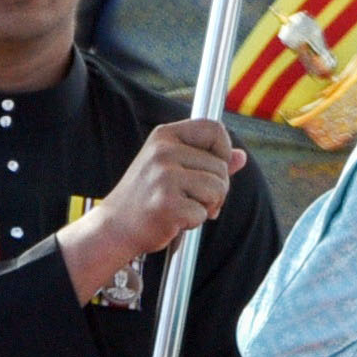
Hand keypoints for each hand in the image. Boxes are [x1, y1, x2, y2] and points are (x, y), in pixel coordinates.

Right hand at [67, 116, 242, 300]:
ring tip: (183, 208)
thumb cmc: (146, 198)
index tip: (214, 168)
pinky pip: (203, 213)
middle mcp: (164, 151)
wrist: (115, 227)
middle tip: (192, 199)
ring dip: (207, 206)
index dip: (224, 150)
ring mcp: (164, 177)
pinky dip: (194, 222)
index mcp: (165, 136)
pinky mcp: (167, 204)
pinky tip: (174, 220)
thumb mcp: (172, 168)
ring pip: (218, 189)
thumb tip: (241, 156)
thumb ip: (207, 160)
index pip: (214, 128)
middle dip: (216, 189)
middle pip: (221, 166)